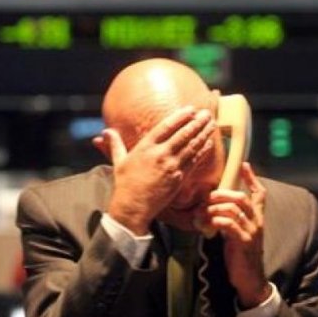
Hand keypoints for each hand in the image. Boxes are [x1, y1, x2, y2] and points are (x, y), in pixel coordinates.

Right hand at [94, 107, 215, 234]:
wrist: (133, 207)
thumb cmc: (124, 185)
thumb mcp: (118, 162)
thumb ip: (115, 144)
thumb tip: (105, 132)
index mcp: (145, 147)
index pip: (166, 127)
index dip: (180, 116)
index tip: (190, 109)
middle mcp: (160, 154)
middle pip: (183, 134)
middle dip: (197, 122)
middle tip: (207, 113)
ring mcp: (171, 167)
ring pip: (192, 146)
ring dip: (203, 134)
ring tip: (212, 123)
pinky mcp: (179, 179)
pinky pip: (194, 161)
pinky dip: (203, 151)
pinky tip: (209, 143)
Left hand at [205, 163, 269, 308]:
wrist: (250, 280)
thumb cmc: (240, 255)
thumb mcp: (236, 234)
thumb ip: (229, 219)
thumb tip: (210, 207)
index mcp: (257, 219)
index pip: (259, 194)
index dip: (252, 178)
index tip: (244, 164)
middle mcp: (257, 222)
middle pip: (241, 197)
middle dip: (220, 194)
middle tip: (204, 198)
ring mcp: (252, 232)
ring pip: (233, 209)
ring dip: (212, 209)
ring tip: (199, 214)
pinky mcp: (244, 242)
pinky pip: (229, 224)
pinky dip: (215, 221)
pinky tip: (205, 225)